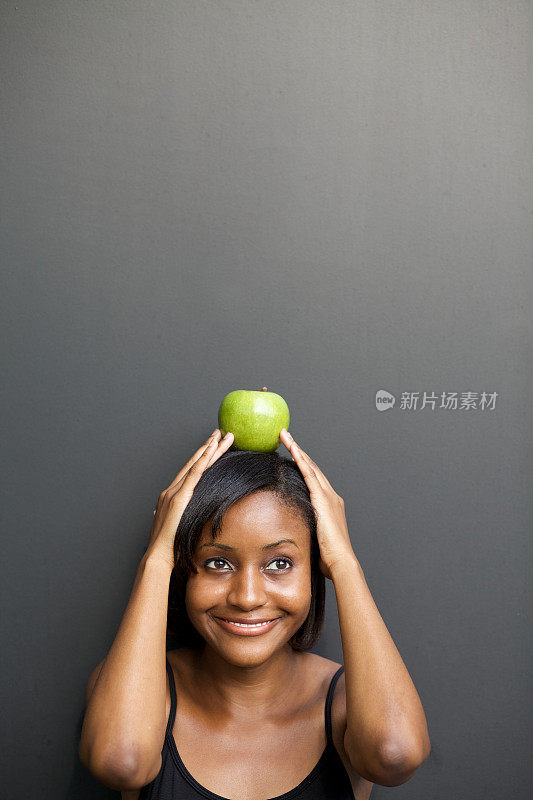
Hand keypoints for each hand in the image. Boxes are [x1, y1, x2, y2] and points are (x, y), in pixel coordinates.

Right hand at [146, 428, 233, 568]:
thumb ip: (183, 521)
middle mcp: (171, 490)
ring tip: (221, 435)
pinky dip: (203, 459)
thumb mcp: (179, 530)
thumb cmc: (170, 548)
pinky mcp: (179, 497)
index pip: (190, 472)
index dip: (202, 458)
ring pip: (195, 464)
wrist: (158, 557)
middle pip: (194, 463)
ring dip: (209, 448)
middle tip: (220, 433)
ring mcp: (174, 492)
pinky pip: (194, 474)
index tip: (213, 446)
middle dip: (208, 447)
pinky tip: (211, 448)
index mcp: (172, 497)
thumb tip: (186, 521)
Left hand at [279, 428, 355, 579]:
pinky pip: (309, 474)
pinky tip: (292, 449)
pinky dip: (301, 460)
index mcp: (330, 505)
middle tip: (285, 436)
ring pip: (310, 466)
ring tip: (285, 436)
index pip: (314, 479)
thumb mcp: (314, 538)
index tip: (292, 453)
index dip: (303, 464)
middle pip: (312, 467)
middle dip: (299, 451)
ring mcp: (328, 496)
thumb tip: (291, 532)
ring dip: (297, 449)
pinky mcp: (322, 499)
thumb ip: (305, 529)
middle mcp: (331, 496)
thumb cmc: (328, 557)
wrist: (341, 561)